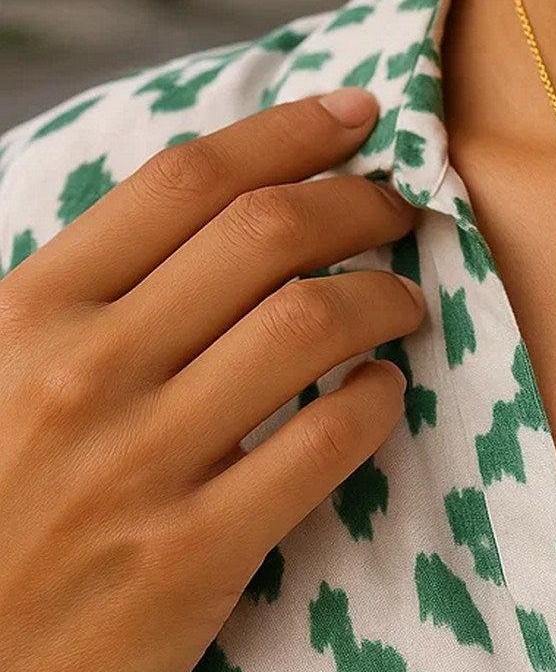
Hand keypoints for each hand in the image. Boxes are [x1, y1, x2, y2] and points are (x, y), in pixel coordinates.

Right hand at [0, 87, 424, 671]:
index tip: (357, 114)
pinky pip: (325, 444)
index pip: (184, 180)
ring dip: (384, 294)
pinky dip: (378, 401)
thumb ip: (87, 297)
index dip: (288, 132)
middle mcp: (85, 373)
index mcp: (30, 313)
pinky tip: (382, 392)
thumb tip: (213, 209)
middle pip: (267, 232)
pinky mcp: (191, 557)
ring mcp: (140, 465)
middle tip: (399, 207)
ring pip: (311, 323)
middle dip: (360, 201)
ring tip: (402, 300)